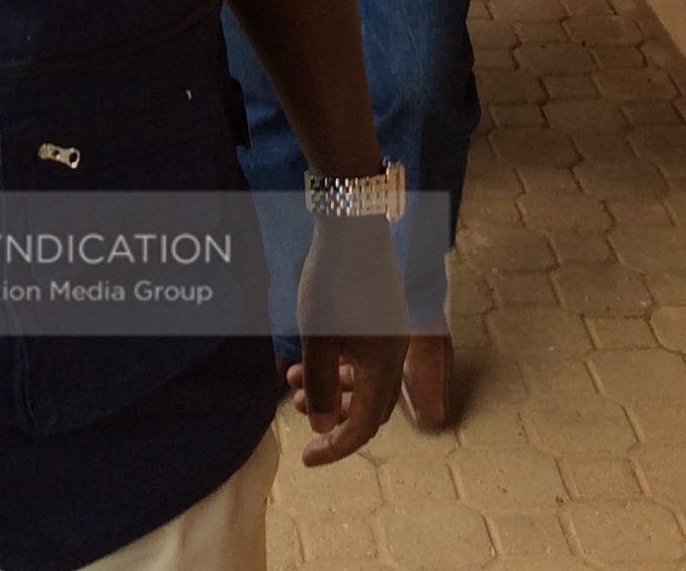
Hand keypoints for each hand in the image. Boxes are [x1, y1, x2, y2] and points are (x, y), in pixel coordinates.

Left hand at [290, 214, 406, 464]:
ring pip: (365, 381)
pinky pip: (364, 358)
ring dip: (331, 388)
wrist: (351, 227)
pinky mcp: (382, 318)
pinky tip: (308, 357)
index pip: (363, 426)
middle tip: (300, 419)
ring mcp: (390, 335)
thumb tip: (325, 428)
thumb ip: (321, 386)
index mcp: (384, 366)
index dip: (336, 448)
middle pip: (369, 407)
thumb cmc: (332, 282)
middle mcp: (394, 355)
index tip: (307, 458)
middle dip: (333, 417)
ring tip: (291, 382)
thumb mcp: (317, 340)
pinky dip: (338, 365)